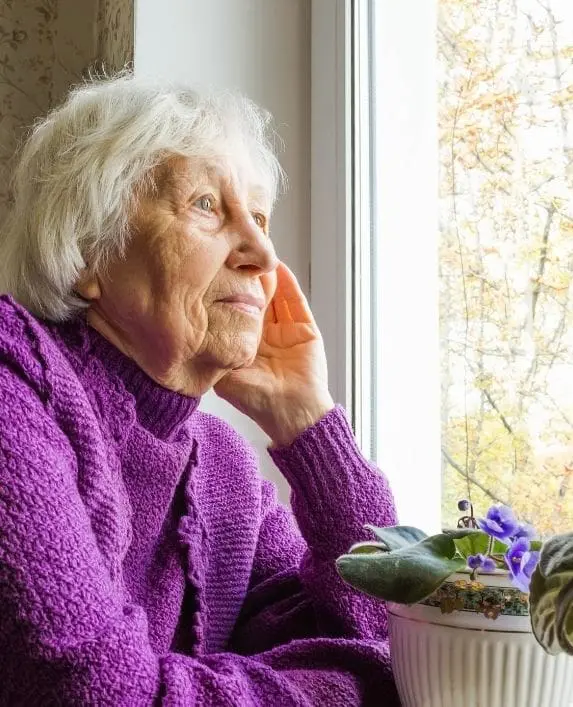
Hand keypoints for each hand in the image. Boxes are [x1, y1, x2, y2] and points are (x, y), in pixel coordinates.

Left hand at [214, 263, 333, 445]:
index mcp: (245, 344)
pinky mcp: (305, 328)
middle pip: (255, 299)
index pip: (234, 312)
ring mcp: (285, 330)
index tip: (215, 274)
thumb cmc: (257, 400)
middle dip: (246, 280)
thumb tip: (192, 333)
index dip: (226, 294)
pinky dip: (288, 284)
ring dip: (266, 277)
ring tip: (255, 257)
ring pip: (275, 296)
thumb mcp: (225, 376)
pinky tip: (279, 267)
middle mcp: (264, 335)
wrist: (292, 413)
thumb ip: (213, 355)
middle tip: (235, 257)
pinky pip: (296, 301)